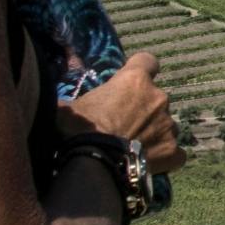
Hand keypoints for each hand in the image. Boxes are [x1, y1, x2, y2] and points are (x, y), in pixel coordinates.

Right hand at [59, 52, 184, 173]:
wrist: (93, 164)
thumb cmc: (77, 130)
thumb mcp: (66, 108)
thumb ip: (69, 101)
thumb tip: (49, 99)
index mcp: (135, 80)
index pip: (147, 61)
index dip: (140, 68)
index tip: (131, 79)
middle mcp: (159, 98)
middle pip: (156, 98)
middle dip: (143, 108)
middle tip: (123, 124)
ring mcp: (169, 125)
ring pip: (165, 125)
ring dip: (153, 132)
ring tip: (132, 147)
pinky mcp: (173, 150)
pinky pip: (175, 152)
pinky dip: (165, 156)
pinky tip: (149, 163)